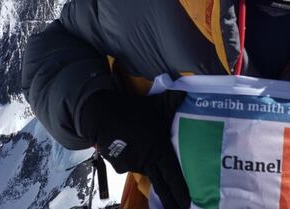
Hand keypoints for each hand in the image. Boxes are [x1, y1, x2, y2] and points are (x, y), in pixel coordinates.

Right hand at [80, 89, 188, 208]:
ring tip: (157, 170)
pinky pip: (132, 165)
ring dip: (152, 171)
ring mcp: (132, 165)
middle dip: (172, 200)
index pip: (174, 177)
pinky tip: (133, 149)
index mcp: (159, 149)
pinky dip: (136, 161)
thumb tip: (186, 93)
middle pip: (162, 186)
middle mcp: (147, 161)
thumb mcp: (154, 104)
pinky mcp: (119, 165)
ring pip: (147, 171)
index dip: (181, 193)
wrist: (99, 114)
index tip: (189, 204)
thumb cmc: (131, 109)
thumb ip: (171, 101)